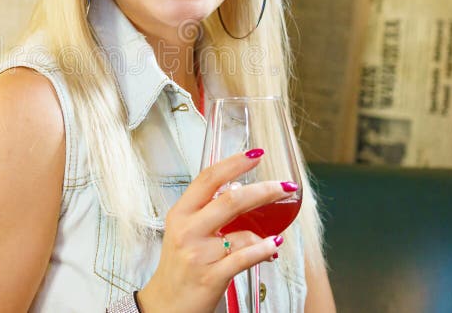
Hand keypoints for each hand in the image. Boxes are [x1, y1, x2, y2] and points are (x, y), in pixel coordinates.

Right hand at [136, 150, 293, 312]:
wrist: (166, 305)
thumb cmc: (179, 266)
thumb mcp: (185, 231)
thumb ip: (206, 210)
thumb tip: (239, 189)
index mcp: (181, 213)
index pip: (208, 179)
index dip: (234, 163)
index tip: (255, 154)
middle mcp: (187, 230)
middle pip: (230, 199)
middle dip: (264, 190)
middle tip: (285, 186)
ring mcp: (198, 253)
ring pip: (241, 231)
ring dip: (266, 232)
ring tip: (275, 236)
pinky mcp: (210, 276)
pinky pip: (245, 258)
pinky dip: (264, 250)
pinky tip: (273, 246)